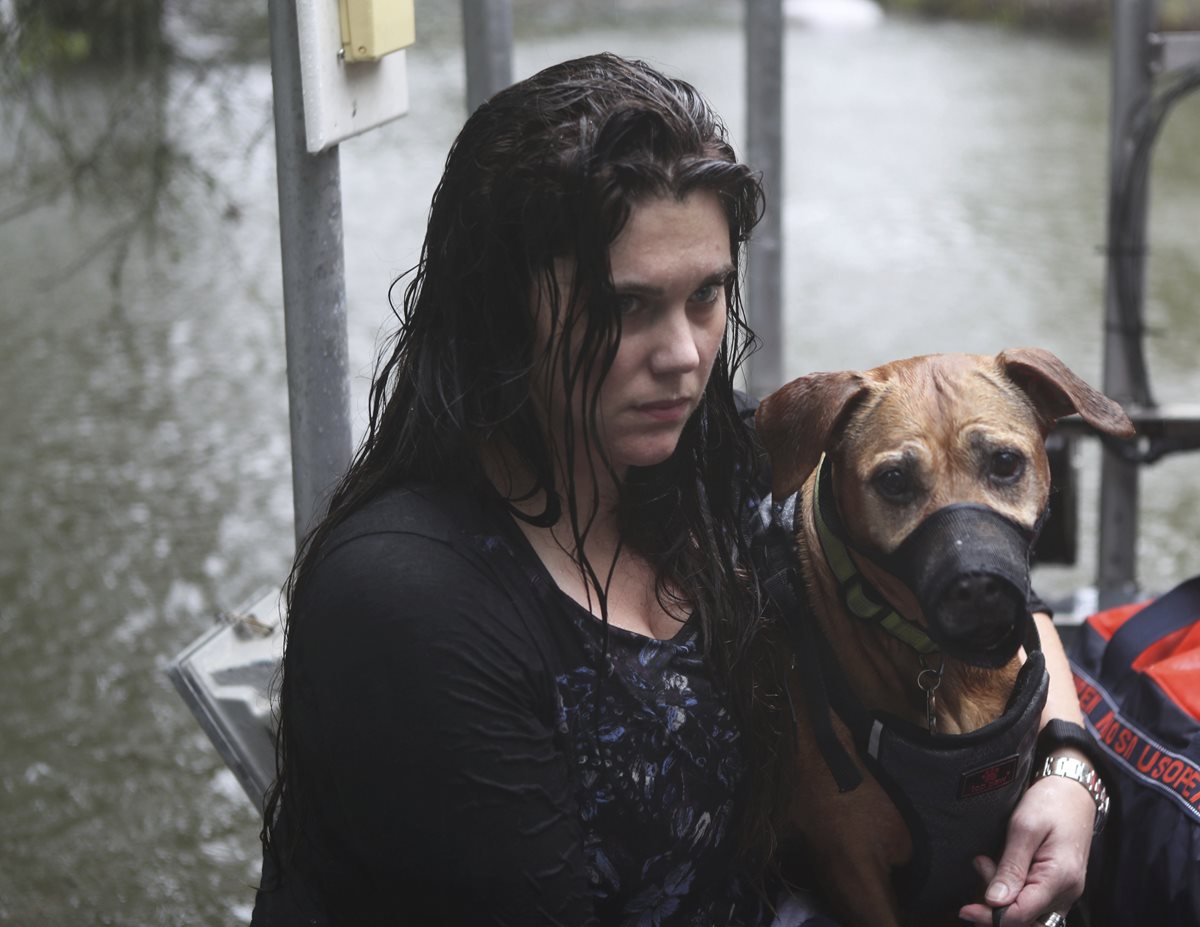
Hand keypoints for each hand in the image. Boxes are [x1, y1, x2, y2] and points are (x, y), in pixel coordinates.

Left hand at [957, 767, 1093, 924]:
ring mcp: (1064, 891)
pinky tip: (999, 870)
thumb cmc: (1051, 802)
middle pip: (1026, 919)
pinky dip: (1013, 893)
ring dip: (1002, 899)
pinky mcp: (1058, 886)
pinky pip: (1034, 902)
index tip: (966, 910)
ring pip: (1029, 914)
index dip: (990, 917)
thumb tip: (994, 901)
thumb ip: (1011, 866)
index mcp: (1059, 879)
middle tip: (981, 868)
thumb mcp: (1024, 827)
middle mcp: (1066, 892)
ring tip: (986, 863)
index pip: (1022, 915)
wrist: (1074, 791)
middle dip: (995, 906)